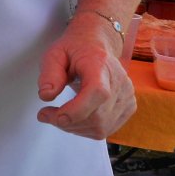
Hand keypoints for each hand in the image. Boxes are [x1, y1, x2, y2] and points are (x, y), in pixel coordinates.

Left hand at [37, 14, 135, 138]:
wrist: (97, 46)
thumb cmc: (76, 50)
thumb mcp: (55, 54)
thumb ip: (49, 74)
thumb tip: (47, 95)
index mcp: (100, 65)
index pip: (97, 92)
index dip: (77, 110)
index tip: (56, 115)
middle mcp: (120, 82)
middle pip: (98, 116)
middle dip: (67, 122)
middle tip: (46, 115)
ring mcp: (127, 97)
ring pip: (100, 127)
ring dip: (74, 127)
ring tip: (58, 115)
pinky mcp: (129, 108)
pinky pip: (105, 129)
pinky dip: (85, 128)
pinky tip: (75, 117)